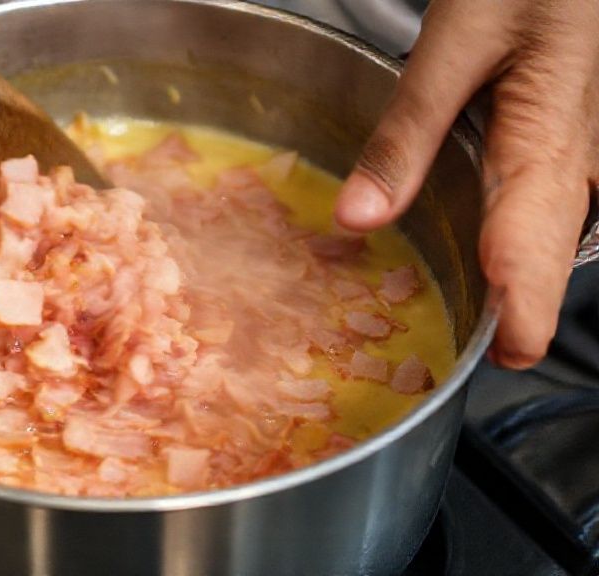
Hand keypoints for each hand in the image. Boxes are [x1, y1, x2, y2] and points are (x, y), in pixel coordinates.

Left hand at [334, 0, 598, 368]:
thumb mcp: (456, 46)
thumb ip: (408, 134)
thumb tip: (357, 218)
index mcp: (546, 143)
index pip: (534, 255)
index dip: (520, 314)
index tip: (500, 354)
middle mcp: (575, 163)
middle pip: (549, 262)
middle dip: (518, 315)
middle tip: (484, 358)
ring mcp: (579, 158)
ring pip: (553, 243)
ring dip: (518, 288)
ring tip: (483, 329)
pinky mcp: (567, 147)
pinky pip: (550, 213)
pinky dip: (519, 249)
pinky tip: (490, 261)